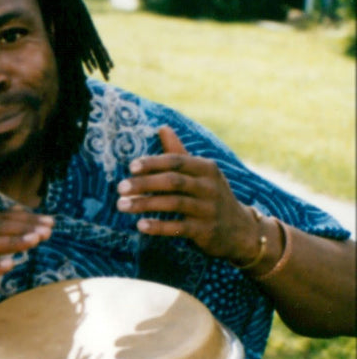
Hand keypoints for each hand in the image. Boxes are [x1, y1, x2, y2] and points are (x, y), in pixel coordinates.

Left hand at [116, 125, 256, 261]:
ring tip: (122, 205)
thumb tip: (162, 127)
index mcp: (207, 168)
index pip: (177, 161)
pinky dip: (158, 226)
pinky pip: (178, 227)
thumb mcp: (201, 173)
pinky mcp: (206, 231)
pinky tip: (140, 225)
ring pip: (173, 203)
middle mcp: (209, 187)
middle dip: (144, 184)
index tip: (131, 167)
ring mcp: (208, 209)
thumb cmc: (210, 196)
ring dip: (145, 204)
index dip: (153, 163)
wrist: (239, 230)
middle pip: (173, 181)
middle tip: (120, 188)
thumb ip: (179, 153)